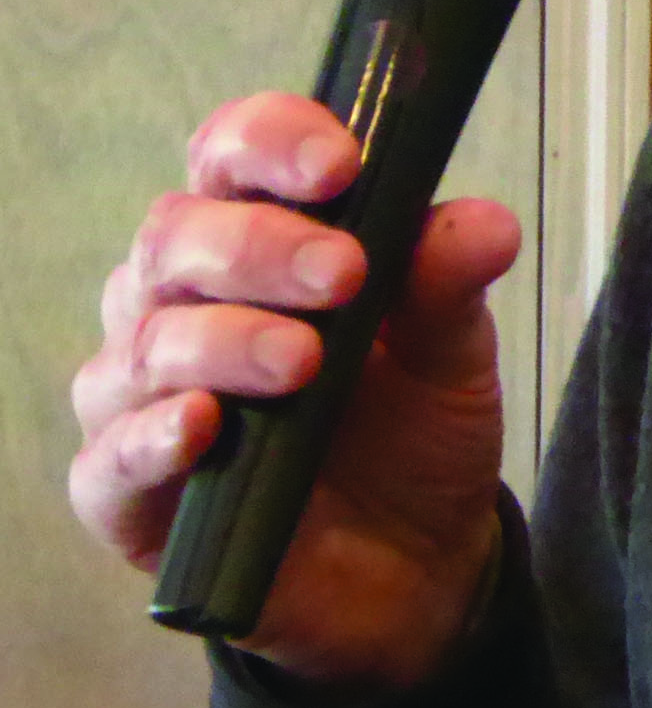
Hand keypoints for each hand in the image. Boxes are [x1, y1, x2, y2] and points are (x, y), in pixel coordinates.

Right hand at [68, 91, 517, 691]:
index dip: (272, 143)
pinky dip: (150, 436)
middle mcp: (186, 301)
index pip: (231, 153)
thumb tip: (487, 225)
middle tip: (345, 274)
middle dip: (262, 246)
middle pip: (179, 237)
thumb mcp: (453, 348)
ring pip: (148, 339)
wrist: (417, 563)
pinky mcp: (130, 495)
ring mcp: (149, 395)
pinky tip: (203, 426)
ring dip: (227, 340)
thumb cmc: (413, 427)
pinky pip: (107, 459)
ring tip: (306, 360)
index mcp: (260, 235)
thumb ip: (450, 282)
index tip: (341, 164)